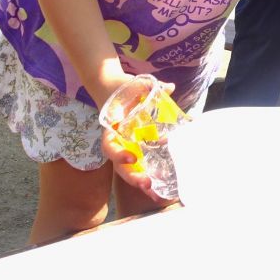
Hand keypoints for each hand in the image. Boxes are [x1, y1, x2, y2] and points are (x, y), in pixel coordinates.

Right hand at [100, 80, 176, 201]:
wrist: (113, 88)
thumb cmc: (123, 88)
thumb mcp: (135, 85)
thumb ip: (147, 88)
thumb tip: (169, 87)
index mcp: (112, 129)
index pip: (109, 146)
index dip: (118, 154)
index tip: (131, 158)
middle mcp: (117, 141)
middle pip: (119, 165)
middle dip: (132, 176)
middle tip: (147, 184)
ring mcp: (126, 146)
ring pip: (129, 170)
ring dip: (141, 182)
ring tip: (155, 194)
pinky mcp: (137, 149)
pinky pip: (141, 165)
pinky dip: (150, 176)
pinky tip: (161, 188)